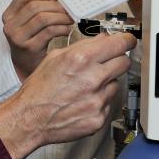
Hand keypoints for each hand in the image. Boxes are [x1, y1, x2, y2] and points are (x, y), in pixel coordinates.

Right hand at [0, 32, 135, 158]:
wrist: (30, 118)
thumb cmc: (39, 88)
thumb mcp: (55, 57)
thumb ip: (82, 46)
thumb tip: (103, 40)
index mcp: (81, 59)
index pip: (119, 44)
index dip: (126, 40)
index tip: (127, 41)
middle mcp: (93, 79)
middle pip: (124, 62)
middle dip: (118, 60)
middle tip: (107, 62)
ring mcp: (98, 100)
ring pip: (116, 84)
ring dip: (106, 82)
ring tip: (86, 86)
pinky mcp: (99, 118)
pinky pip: (108, 104)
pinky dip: (99, 101)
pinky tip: (83, 101)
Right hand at [2, 0, 74, 80]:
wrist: (24, 66)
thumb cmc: (30, 40)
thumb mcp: (27, 23)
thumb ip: (37, 8)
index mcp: (8, 15)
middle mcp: (10, 26)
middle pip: (34, 6)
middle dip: (55, 6)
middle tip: (68, 8)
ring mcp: (18, 37)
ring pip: (42, 18)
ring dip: (60, 16)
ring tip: (70, 18)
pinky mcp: (29, 48)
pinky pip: (49, 32)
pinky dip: (61, 28)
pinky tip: (66, 29)